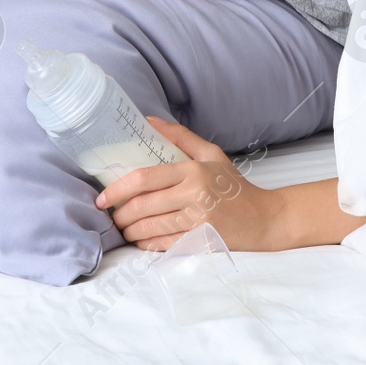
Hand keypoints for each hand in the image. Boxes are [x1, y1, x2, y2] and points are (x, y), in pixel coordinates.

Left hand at [93, 115, 280, 251]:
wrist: (263, 218)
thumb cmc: (234, 186)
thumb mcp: (211, 154)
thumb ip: (180, 137)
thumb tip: (148, 121)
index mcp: (193, 171)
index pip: (144, 178)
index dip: (117, 189)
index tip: (103, 197)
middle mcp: (194, 195)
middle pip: (142, 206)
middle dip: (119, 214)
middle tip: (112, 215)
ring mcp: (197, 221)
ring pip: (149, 228)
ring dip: (129, 231)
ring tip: (124, 228)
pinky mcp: (199, 242)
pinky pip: (162, 245)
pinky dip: (145, 243)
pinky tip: (140, 239)